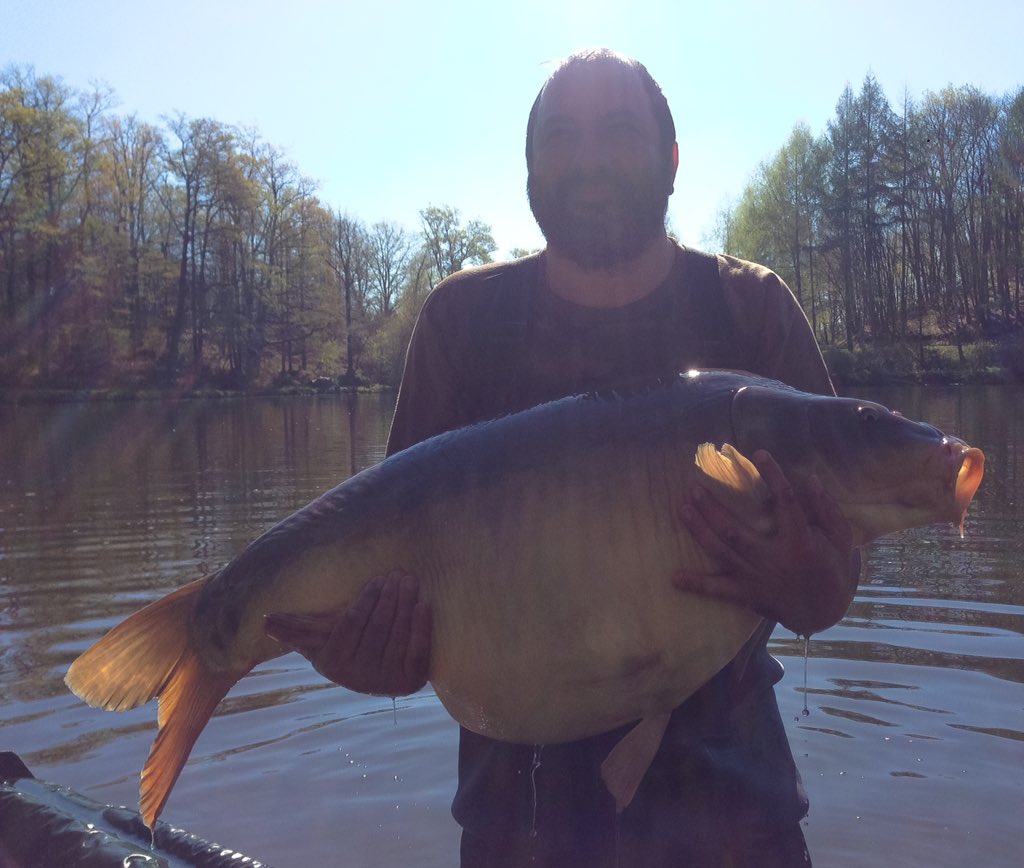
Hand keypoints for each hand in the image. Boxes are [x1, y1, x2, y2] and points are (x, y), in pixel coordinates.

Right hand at [263, 571, 430, 695]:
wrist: (375, 669)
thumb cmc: (343, 643)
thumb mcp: (318, 636)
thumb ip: (294, 627)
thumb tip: (264, 620)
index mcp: (334, 664)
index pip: (352, 625)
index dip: (365, 601)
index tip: (376, 579)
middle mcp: (359, 678)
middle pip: (378, 629)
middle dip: (388, 599)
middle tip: (397, 575)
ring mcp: (386, 682)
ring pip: (398, 637)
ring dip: (406, 606)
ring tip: (409, 582)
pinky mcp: (411, 682)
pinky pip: (418, 653)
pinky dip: (421, 629)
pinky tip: (422, 606)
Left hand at [674, 450, 858, 635]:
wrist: (823, 613)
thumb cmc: (831, 568)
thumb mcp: (840, 539)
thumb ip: (827, 509)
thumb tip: (809, 479)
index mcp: (801, 542)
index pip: (786, 503)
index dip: (773, 477)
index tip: (759, 453)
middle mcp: (774, 560)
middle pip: (736, 532)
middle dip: (712, 510)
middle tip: (693, 487)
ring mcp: (757, 578)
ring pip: (723, 554)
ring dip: (700, 532)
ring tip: (682, 509)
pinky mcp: (747, 594)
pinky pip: (719, 591)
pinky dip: (697, 585)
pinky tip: (675, 578)